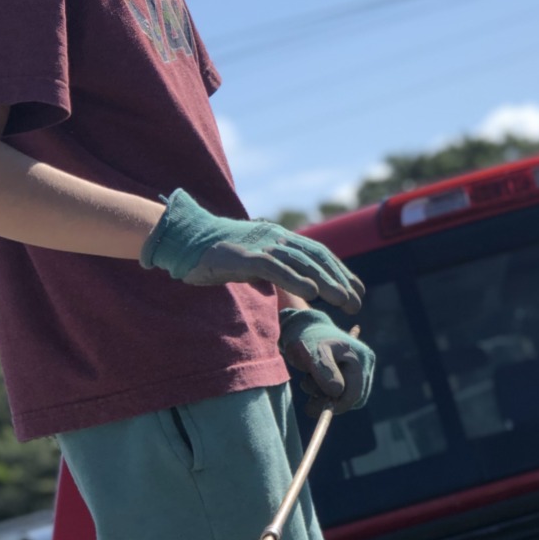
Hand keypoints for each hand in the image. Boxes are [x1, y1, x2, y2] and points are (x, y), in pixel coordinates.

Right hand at [140, 190, 362, 313]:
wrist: (181, 239)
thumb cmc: (216, 254)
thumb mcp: (250, 264)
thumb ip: (270, 273)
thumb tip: (287, 291)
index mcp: (279, 238)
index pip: (318, 254)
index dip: (340, 272)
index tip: (357, 292)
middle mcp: (274, 237)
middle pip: (316, 258)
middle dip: (339, 280)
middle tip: (357, 303)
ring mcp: (259, 244)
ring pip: (301, 262)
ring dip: (325, 282)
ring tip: (343, 300)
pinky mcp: (242, 255)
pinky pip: (274, 267)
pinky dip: (295, 279)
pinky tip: (312, 294)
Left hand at [279, 308, 374, 415]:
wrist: (302, 327)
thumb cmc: (309, 338)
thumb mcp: (315, 354)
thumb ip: (325, 371)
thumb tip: (337, 393)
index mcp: (361, 358)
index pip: (355, 393)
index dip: (338, 405)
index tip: (317, 410)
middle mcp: (363, 364)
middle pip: (351, 396)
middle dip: (330, 401)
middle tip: (309, 402)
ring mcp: (356, 368)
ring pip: (343, 394)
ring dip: (324, 395)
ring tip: (308, 381)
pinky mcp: (346, 372)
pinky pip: (340, 390)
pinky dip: (325, 391)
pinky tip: (314, 389)